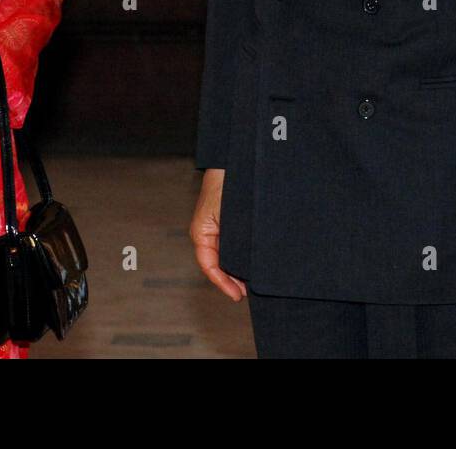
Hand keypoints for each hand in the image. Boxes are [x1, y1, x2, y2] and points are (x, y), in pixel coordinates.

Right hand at [190, 169, 246, 300]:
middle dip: (233, 280)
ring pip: (227, 257)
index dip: (223, 283)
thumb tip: (241, 264)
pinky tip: (253, 263)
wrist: (234, 160)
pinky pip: (234, 246)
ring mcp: (218, 228)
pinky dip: (242, 257)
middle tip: (249, 291)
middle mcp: (209, 233)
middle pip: (219, 265)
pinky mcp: (231, 223)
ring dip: (238, 270)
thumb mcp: (226, 215)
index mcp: (202, 233)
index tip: (237, 295)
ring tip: (252, 282)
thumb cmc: (227, 181)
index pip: (210, 266)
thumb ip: (230, 239)